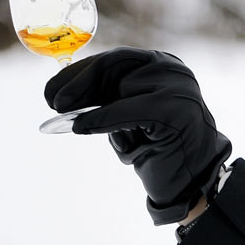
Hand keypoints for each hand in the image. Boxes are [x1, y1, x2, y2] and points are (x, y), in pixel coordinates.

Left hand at [44, 48, 231, 224]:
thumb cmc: (158, 151)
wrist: (190, 185)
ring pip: (120, 87)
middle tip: (54, 103)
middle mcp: (173, 70)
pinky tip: (80, 127)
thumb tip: (65, 96)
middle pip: (115, 64)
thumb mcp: (128, 118)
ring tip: (74, 120)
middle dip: (79, 82)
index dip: (79, 73)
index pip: (115, 60)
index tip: (53, 92)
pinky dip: (101, 118)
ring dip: (94, 106)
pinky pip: (127, 109)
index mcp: (163, 66)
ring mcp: (177, 88)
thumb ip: (107, 100)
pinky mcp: (174, 110)